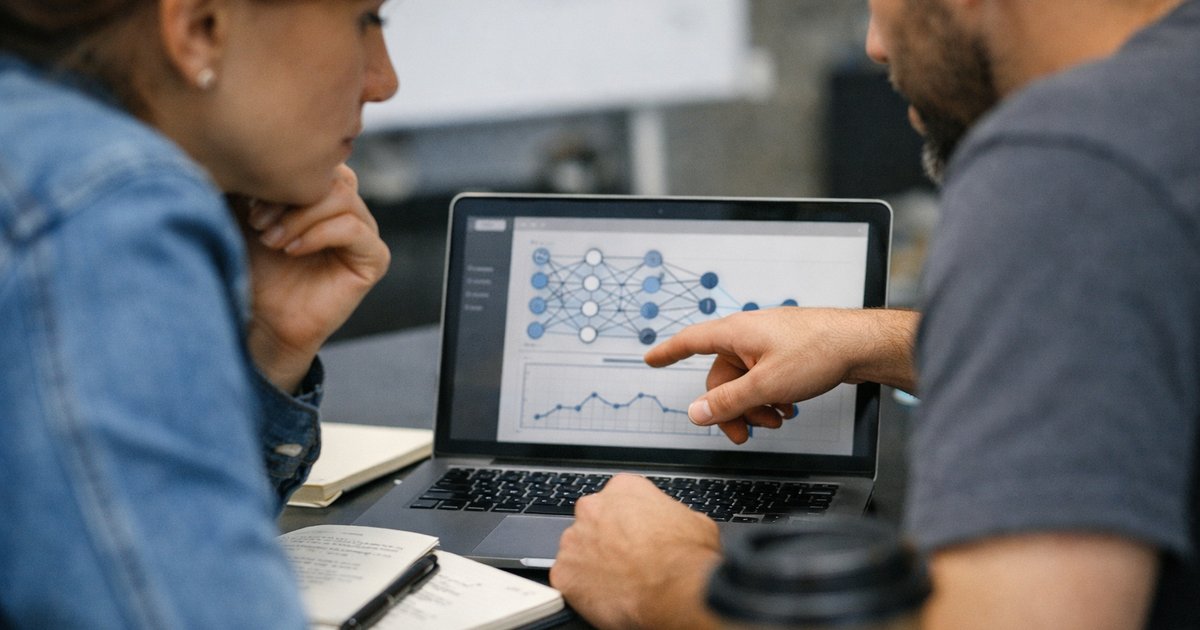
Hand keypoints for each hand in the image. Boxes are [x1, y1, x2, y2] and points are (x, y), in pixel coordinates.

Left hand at [233, 165, 389, 392]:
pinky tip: (292, 250)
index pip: (315, 161)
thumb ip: (254, 180)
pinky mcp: (374, 258)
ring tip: (272, 239)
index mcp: (323, 193)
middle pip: (331, 174)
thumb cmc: (252, 268)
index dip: (280, 175)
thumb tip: (248, 148)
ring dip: (301, 217)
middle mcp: (348, 209)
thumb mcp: (245, 214)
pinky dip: (319, 234)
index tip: (246, 202)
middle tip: (257, 221)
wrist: (261, 320)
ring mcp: (365, 232)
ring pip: (342, 198)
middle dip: (290, 195)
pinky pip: (353, 228)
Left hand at [550, 474, 722, 629]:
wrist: (676, 590)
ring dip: (591, 563)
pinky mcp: (563, 572)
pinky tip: (603, 596)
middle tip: (625, 559)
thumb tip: (674, 525)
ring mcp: (574, 540)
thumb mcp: (695, 521)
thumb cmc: (686, 557)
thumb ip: (672, 516)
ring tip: (616, 581)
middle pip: (592, 521)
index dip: (627, 520)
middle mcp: (593, 508)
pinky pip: (567, 579)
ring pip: (577, 550)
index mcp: (624, 488)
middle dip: (605, 539)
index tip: (635, 535)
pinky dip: (581, 589)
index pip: (617, 499)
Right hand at [645, 308, 918, 443]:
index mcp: (735, 333)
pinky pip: (763, 378)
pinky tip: (787, 410)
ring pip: (745, 381)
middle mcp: (747, 335)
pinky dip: (769, 397)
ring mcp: (767, 344)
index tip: (650, 359)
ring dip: (754, 406)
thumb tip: (696, 412)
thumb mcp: (765, 385)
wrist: (859, 344)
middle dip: (731, 408)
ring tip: (776, 421)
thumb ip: (728, 401)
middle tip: (742, 434)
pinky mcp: (784, 353)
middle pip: (721, 377)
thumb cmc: (817, 352)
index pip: (690, 341)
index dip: (668, 352)